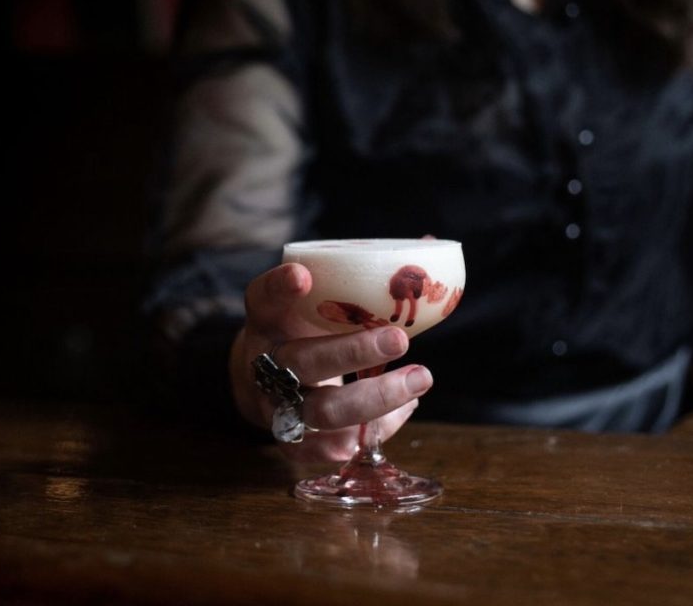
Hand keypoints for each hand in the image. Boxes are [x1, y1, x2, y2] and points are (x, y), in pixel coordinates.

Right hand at [229, 262, 433, 461]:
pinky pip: (329, 447)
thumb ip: (358, 278)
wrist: (263, 381)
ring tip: (421, 379)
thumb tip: (429, 244)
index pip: (264, 298)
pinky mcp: (290, 439)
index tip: (305, 276)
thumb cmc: (303, 330)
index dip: (280, 288)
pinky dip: (370, 433)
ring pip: (321, 410)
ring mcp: (275, 404)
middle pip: (302, 361)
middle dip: (352, 352)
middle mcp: (266, 361)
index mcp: (267, 318)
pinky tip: (403, 411)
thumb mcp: (314, 301)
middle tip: (399, 339)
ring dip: (375, 398)